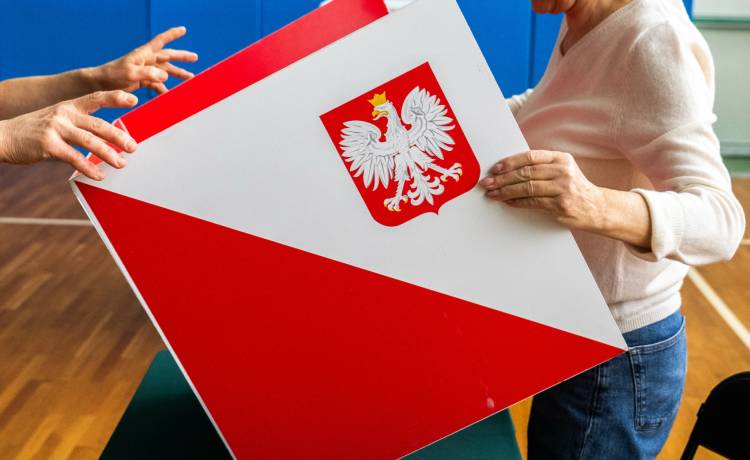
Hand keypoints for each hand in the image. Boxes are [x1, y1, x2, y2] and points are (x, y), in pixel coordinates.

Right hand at [0, 90, 137, 179]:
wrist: (2, 136)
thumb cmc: (35, 130)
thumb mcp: (57, 119)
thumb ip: (80, 123)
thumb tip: (109, 136)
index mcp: (69, 106)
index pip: (96, 98)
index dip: (115, 97)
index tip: (134, 99)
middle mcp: (64, 114)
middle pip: (98, 124)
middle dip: (118, 135)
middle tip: (133, 147)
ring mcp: (55, 128)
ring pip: (89, 141)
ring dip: (108, 153)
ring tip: (121, 163)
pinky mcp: (47, 145)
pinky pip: (74, 157)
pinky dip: (89, 168)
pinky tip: (99, 176)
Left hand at [92, 26, 197, 93]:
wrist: (101, 84)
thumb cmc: (114, 75)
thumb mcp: (131, 73)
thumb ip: (148, 73)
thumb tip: (165, 75)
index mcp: (144, 54)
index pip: (161, 41)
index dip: (172, 35)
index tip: (183, 29)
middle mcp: (147, 60)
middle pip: (168, 57)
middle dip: (182, 57)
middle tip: (195, 57)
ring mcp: (146, 71)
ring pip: (166, 71)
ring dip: (178, 74)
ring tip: (190, 79)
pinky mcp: (143, 81)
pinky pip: (158, 85)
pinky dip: (165, 90)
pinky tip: (171, 96)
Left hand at [479, 150, 608, 231]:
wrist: (598, 208)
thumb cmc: (574, 189)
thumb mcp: (562, 171)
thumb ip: (541, 167)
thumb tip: (509, 170)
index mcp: (561, 158)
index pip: (530, 157)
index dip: (510, 162)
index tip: (495, 168)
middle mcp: (563, 171)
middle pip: (525, 172)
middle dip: (502, 178)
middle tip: (487, 183)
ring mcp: (563, 188)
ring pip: (527, 187)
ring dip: (505, 191)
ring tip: (493, 194)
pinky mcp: (561, 204)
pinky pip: (533, 202)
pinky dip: (517, 202)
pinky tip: (507, 201)